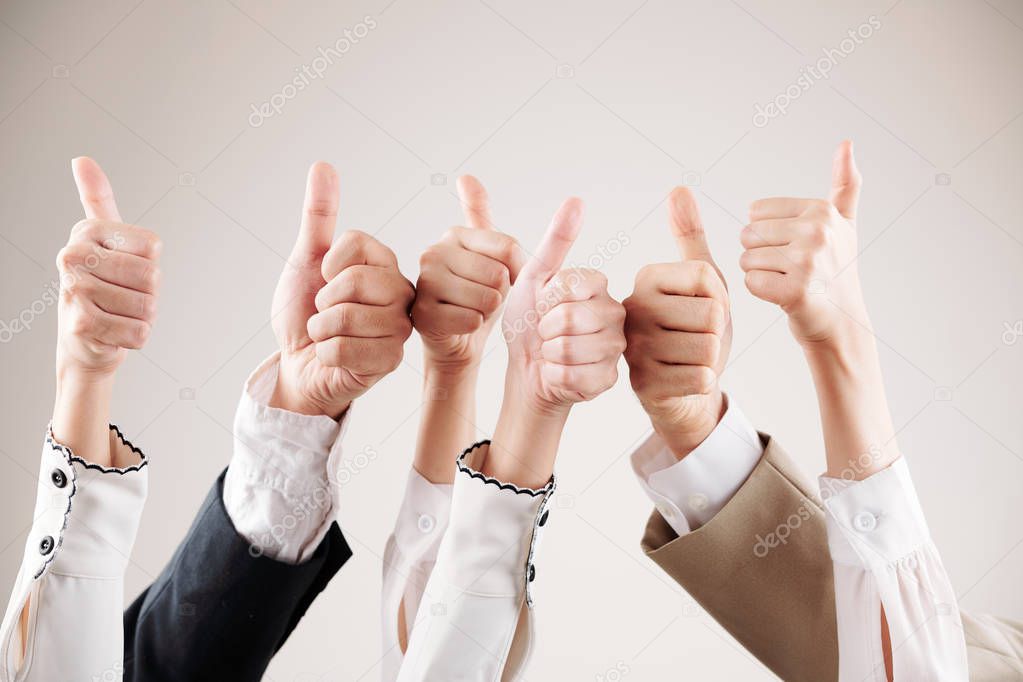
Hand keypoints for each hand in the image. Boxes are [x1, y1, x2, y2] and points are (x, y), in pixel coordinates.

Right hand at [51, 157, 160, 467]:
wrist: (83, 340)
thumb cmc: (102, 285)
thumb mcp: (105, 240)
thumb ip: (97, 198)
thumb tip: (81, 159)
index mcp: (87, 232)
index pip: (153, 249)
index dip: (150, 265)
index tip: (125, 269)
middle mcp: (74, 256)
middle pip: (152, 277)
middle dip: (148, 295)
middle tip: (122, 298)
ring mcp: (74, 291)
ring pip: (148, 306)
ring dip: (142, 317)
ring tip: (117, 314)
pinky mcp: (81, 325)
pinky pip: (139, 332)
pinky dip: (135, 338)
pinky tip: (113, 333)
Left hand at [270, 162, 413, 418]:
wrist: (299, 364)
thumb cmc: (304, 312)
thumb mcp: (306, 259)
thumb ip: (319, 215)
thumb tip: (322, 164)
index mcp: (385, 265)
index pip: (358, 243)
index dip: (328, 262)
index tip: (324, 278)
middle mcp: (399, 293)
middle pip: (354, 281)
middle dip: (323, 301)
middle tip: (325, 313)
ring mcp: (398, 328)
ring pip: (347, 316)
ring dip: (321, 330)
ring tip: (328, 335)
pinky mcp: (391, 360)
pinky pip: (344, 350)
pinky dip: (326, 354)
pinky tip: (334, 358)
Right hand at [412, 176, 522, 373]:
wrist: (458, 338)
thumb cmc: (478, 295)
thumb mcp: (491, 254)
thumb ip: (485, 218)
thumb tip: (464, 177)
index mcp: (454, 234)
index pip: (509, 248)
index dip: (518, 271)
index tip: (505, 278)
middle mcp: (433, 253)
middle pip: (499, 274)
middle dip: (500, 293)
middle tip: (482, 298)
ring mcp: (424, 284)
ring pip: (487, 298)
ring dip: (488, 312)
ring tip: (471, 310)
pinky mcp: (423, 315)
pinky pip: (472, 320)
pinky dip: (474, 327)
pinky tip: (460, 325)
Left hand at [487, 199, 625, 487]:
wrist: (527, 369)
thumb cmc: (530, 322)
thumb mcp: (534, 277)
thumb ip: (555, 241)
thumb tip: (576, 201)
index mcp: (599, 285)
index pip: (570, 284)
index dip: (545, 298)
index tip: (542, 304)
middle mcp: (616, 314)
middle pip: (568, 318)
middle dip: (543, 328)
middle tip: (544, 332)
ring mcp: (615, 349)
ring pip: (568, 348)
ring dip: (547, 353)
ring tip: (551, 351)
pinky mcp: (608, 379)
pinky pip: (571, 375)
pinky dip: (553, 375)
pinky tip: (557, 372)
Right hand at [623, 187, 730, 457]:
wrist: (682, 389)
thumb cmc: (693, 330)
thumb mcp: (701, 282)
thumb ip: (690, 237)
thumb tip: (678, 188)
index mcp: (646, 279)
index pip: (708, 278)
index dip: (720, 298)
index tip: (702, 307)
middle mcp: (633, 310)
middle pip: (711, 315)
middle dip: (717, 332)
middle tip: (697, 338)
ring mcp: (635, 349)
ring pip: (708, 348)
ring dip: (712, 358)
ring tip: (691, 358)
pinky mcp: (645, 383)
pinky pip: (702, 377)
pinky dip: (705, 381)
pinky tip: (687, 379)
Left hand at [743, 142, 897, 480]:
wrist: (841, 322)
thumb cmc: (837, 271)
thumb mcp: (844, 224)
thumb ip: (845, 184)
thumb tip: (846, 142)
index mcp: (820, 210)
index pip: (756, 213)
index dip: (767, 233)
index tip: (795, 248)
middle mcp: (817, 231)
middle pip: (748, 235)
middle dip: (760, 254)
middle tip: (789, 269)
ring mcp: (808, 261)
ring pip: (746, 259)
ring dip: (759, 274)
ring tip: (788, 282)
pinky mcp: (795, 291)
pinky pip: (750, 283)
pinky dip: (760, 293)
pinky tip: (783, 297)